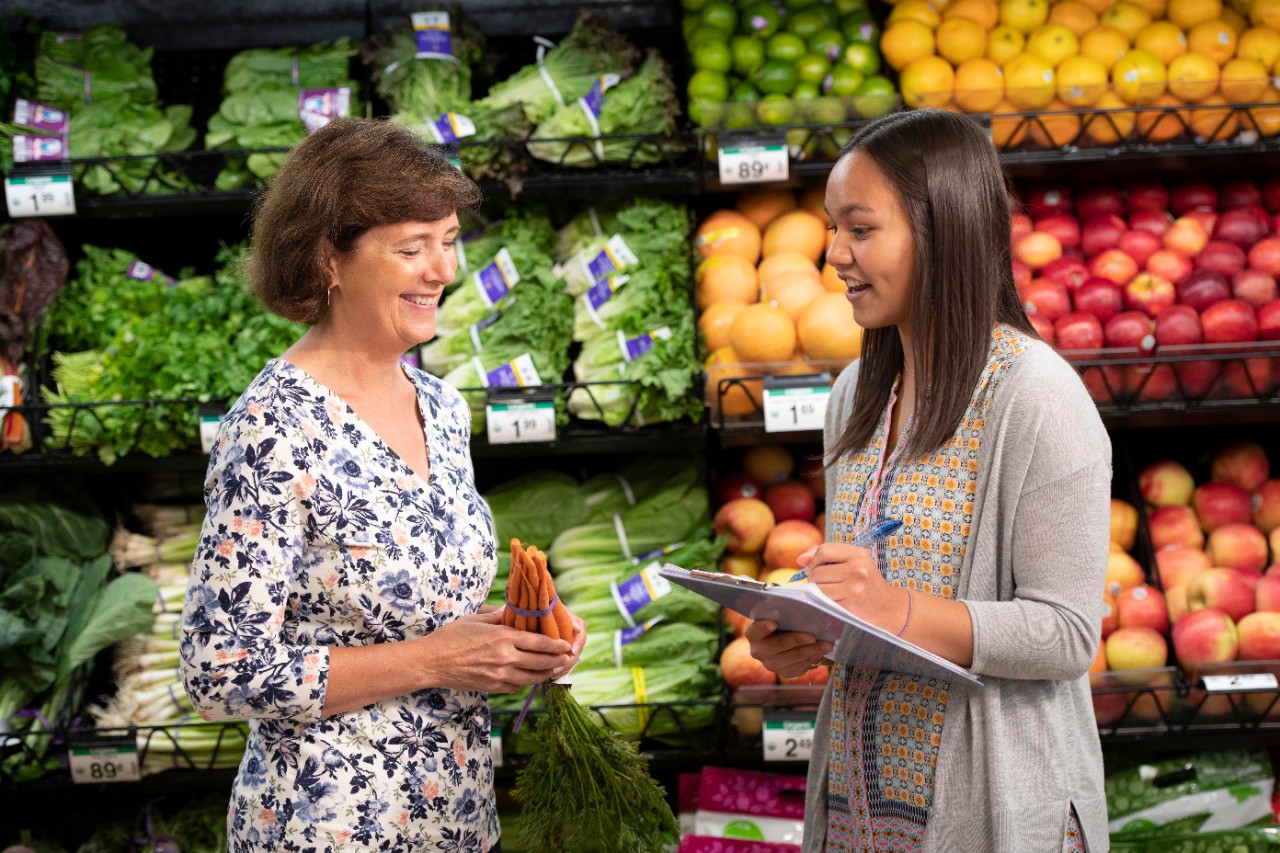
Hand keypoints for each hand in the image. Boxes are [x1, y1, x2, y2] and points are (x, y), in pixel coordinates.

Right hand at [421, 611, 572, 693]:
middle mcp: (505, 658)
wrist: (432, 662)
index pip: (539, 642)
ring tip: (555, 670)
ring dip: (545, 674)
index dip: (556, 645)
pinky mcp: (492, 687)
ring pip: (531, 678)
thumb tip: (515, 611)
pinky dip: (526, 682)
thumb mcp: (477, 619)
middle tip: (567, 659)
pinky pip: (516, 686)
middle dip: (556, 661)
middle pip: (540, 662)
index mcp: (503, 637)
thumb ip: (500, 616)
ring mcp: (499, 675)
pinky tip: (531, 678)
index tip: (566, 645)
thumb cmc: (451, 636)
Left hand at [551, 611, 587, 680]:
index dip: (577, 647)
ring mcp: (570, 646)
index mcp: (578, 626)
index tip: (571, 653)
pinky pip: (563, 663)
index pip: (581, 638)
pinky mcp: (562, 653)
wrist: (540, 612)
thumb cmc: (549, 609)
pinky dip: (558, 669)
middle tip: (557, 671)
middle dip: (567, 663)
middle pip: (575, 654)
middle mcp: (576, 637)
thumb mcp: (558, 610)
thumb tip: (578, 629)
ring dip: (562, 669)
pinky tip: (550, 675)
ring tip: (552, 675)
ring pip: (570, 661)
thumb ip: (568, 618)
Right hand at [744, 619, 833, 678]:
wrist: (783, 639)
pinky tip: (822, 651)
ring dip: (812, 650)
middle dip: (797, 640)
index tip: (773, 622)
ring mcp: (771, 664)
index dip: (764, 626)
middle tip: (812, 636)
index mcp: (753, 633)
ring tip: (827, 645)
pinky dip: (813, 657)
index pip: (756, 629)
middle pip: (779, 645)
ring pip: (794, 657)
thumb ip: (786, 610)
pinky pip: (801, 666)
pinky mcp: (785, 673)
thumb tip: (805, 606)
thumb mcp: (780, 612)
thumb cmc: (782, 620)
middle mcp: (759, 651)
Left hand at [797, 541, 905, 632]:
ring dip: (818, 592)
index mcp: (859, 554)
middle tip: (823, 584)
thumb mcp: (855, 563)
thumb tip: (800, 560)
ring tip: (830, 593)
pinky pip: (824, 601)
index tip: (813, 568)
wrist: (890, 608)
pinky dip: (824, 602)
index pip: (824, 550)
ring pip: (818, 587)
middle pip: (817, 571)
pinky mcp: (850, 605)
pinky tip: (835, 602)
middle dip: (814, 579)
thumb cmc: (867, 584)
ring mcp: (854, 588)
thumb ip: (826, 556)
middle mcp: (858, 569)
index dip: (813, 560)